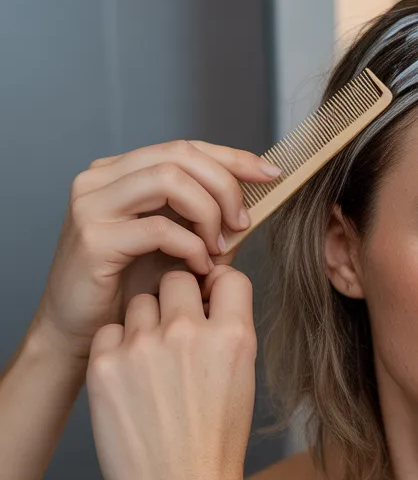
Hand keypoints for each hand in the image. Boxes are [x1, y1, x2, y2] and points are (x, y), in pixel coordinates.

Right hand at [32, 140, 279, 359]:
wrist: (84, 331)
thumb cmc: (131, 289)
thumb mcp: (181, 244)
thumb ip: (211, 220)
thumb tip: (258, 201)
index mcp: (121, 172)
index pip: (185, 147)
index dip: (232, 157)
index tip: (271, 174)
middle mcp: (100, 179)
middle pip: (180, 156)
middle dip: (225, 186)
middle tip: (243, 222)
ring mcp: (91, 205)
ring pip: (170, 181)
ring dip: (209, 213)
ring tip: (220, 247)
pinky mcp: (93, 238)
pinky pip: (159, 228)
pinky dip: (192, 246)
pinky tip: (200, 268)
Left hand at [85, 266, 256, 479]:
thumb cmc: (215, 443)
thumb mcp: (242, 379)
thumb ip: (227, 333)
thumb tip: (209, 296)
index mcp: (233, 337)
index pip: (228, 276)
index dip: (218, 287)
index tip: (211, 303)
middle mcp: (189, 334)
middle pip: (177, 280)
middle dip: (178, 300)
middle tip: (178, 335)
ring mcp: (142, 347)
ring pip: (140, 303)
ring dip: (146, 324)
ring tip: (153, 367)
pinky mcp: (104, 364)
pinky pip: (110, 331)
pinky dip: (118, 348)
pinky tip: (131, 381)